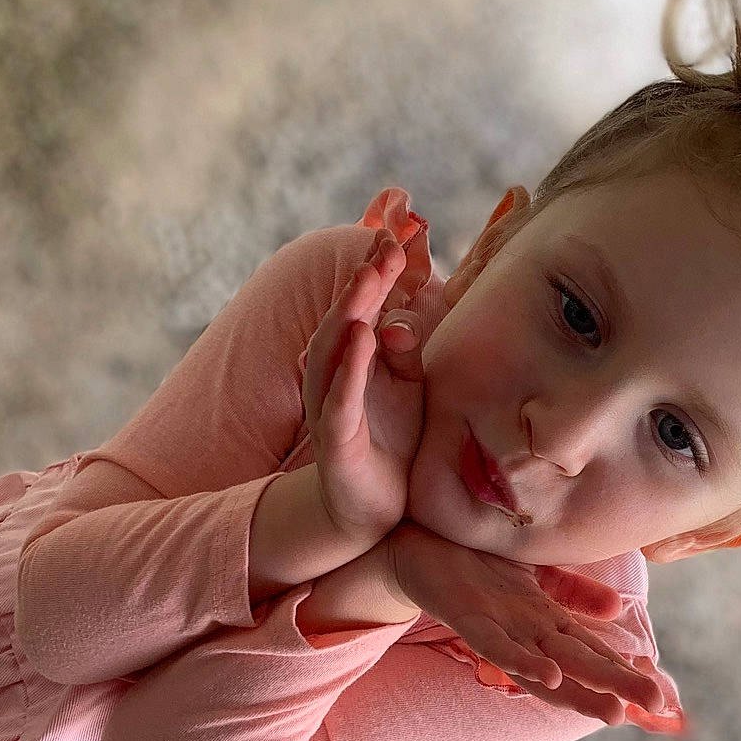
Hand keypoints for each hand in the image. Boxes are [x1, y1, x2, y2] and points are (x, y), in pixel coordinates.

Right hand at [301, 209, 427, 543]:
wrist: (372, 506)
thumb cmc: (391, 438)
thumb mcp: (409, 388)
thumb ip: (407, 353)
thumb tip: (402, 324)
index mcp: (353, 357)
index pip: (364, 304)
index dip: (378, 269)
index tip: (399, 234)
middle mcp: (334, 373)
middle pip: (346, 315)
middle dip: (365, 278)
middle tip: (385, 243)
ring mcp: (331, 402)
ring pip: (335, 347)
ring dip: (352, 309)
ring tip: (370, 275)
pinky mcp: (336, 437)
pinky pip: (341, 396)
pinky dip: (351, 366)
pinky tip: (364, 338)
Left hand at [385, 524, 671, 729]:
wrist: (412, 547)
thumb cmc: (473, 562)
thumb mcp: (533, 572)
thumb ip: (573, 591)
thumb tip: (617, 607)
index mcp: (545, 624)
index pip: (596, 651)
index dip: (628, 671)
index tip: (666, 694)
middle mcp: (527, 635)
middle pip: (580, 665)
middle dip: (618, 688)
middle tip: (659, 707)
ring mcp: (499, 631)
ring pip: (546, 666)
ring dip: (578, 690)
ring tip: (613, 711)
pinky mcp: (468, 620)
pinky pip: (497, 646)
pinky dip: (523, 663)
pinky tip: (549, 675)